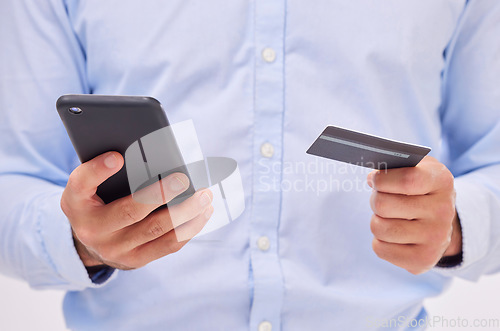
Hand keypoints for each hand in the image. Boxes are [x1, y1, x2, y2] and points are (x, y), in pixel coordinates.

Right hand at [61, 151, 212, 269]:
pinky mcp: (136, 261)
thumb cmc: (95, 202)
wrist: (89, 244)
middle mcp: (92, 229)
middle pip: (130, 212)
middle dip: (160, 194)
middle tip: (183, 179)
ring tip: (204, 196)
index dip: (99, 170)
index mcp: (75, 202)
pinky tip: (203, 213)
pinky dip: (189, 228)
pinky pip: (168, 245)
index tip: (118, 156)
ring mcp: (115, 249)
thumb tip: (144, 154)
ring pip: (156, 231)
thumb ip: (105, 170)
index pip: (81, 183)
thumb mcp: (87, 185)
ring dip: (185, 212)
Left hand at [367, 156, 461, 274]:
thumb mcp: (415, 168)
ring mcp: (436, 238)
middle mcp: (443, 211)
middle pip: (383, 205)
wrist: (440, 222)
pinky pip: (380, 249)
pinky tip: (394, 236)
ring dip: (376, 221)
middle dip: (375, 200)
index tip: (375, 179)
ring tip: (389, 218)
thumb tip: (372, 178)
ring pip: (379, 228)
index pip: (407, 180)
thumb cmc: (419, 190)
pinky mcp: (424, 260)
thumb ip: (394, 166)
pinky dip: (379, 242)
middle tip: (383, 201)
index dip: (382, 179)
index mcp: (442, 181)